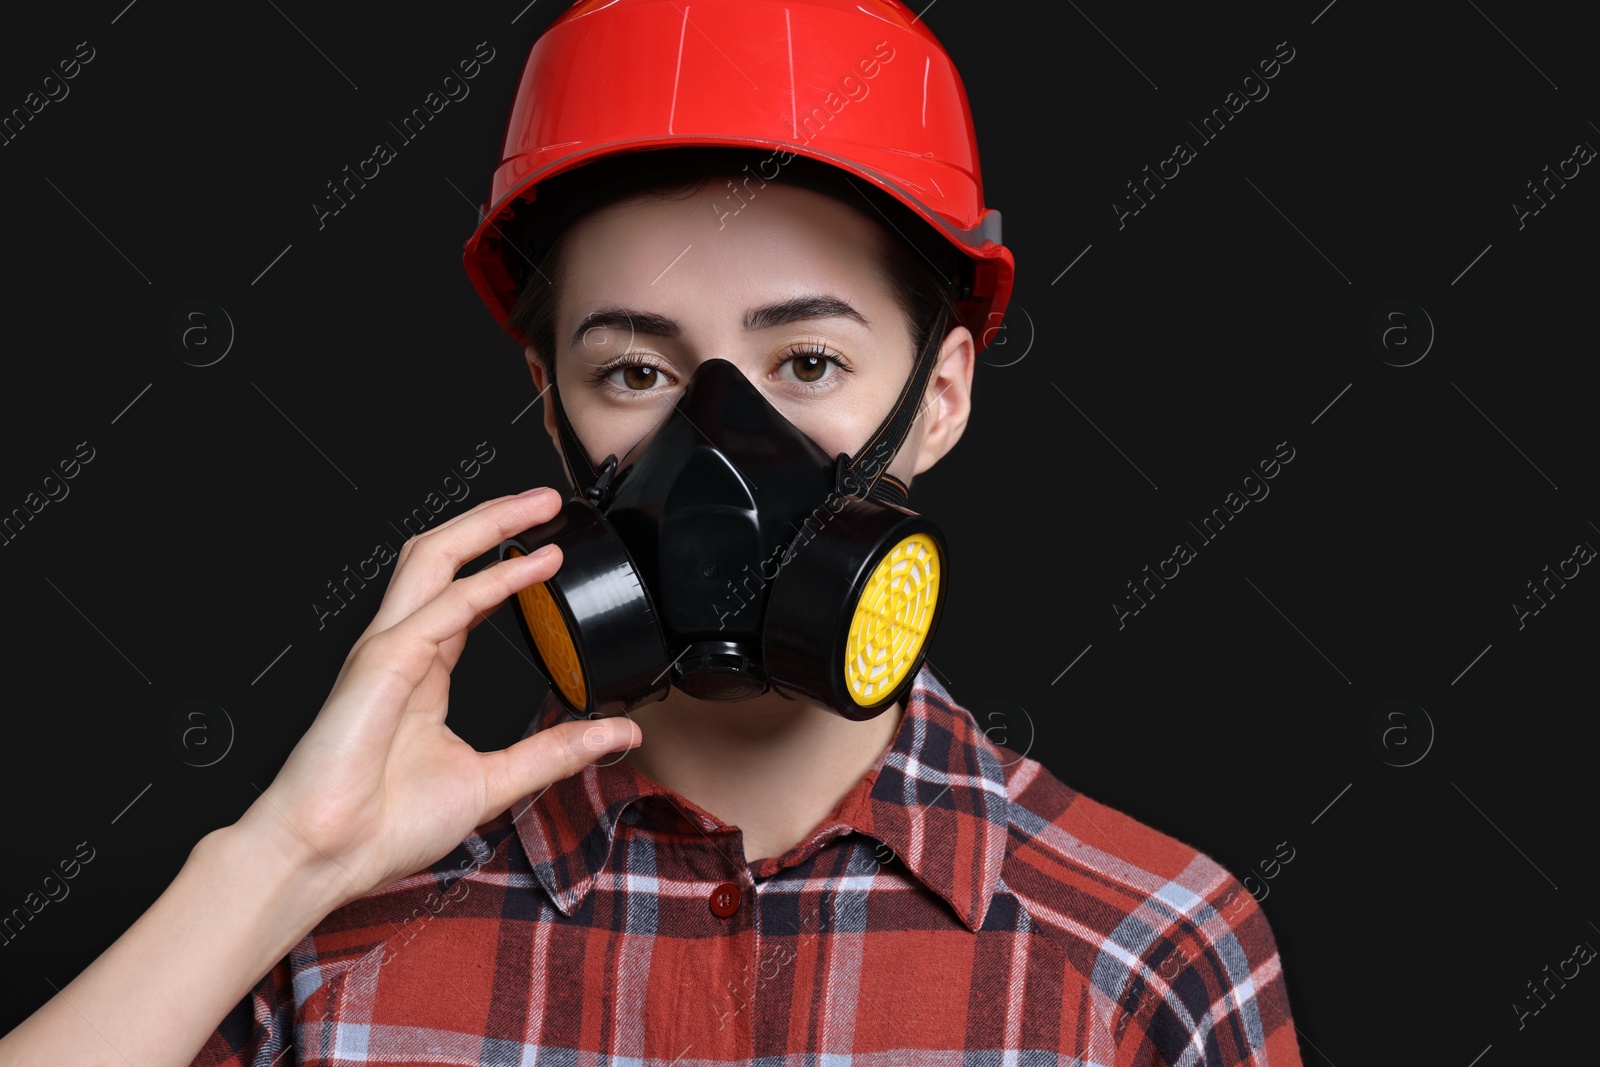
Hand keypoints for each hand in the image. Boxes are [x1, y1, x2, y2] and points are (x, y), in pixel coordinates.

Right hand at [243, 487, 637, 906]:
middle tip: (548, 500)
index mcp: (422, 671)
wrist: (328, 857)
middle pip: (444, 556)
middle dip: (494, 519)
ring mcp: (388, 650)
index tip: (551, 545)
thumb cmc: (383, 826)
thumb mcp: (496, 783)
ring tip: (537, 506)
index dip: (504, 561)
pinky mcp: (381, 663)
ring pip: (433, 558)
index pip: (463, 593)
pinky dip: (488, 582)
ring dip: (487, 525)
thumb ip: (556, 753)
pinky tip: (528, 567)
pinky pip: (441, 607)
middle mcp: (403, 649)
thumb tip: (616, 736)